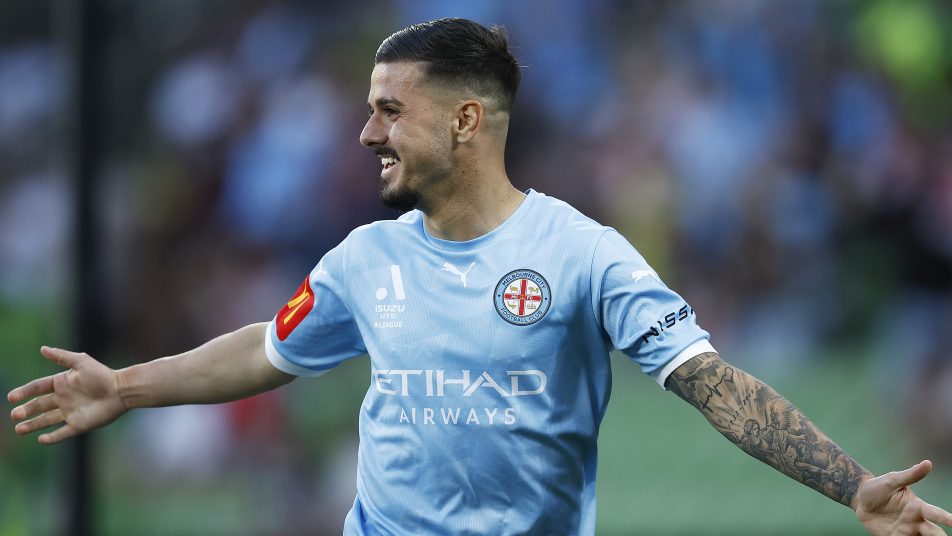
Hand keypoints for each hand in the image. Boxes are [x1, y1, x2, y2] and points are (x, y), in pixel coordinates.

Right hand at [8, 347, 128, 443]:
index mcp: (61, 383)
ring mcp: (70, 413)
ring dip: (32, 425)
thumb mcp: (81, 362)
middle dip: (26, 411)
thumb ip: (62, 356)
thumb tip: (42, 349)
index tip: (11, 398)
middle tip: (14, 415)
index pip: (37, 388)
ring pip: (46, 421)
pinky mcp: (79, 425)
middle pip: (39, 406)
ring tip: (19, 429)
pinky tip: (41, 439)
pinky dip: (52, 437)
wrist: (121, 390)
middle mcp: (63, 399)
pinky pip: (63, 433)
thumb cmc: (102, 375)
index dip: (24, 392)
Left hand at [855, 460, 951, 534]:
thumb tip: (927, 463)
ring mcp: (906, 531)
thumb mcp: (892, 480)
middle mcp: (915, 521)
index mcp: (918, 507)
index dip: (948, 519)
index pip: (937, 514)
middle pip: (934, 533)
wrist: (859, 500)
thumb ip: (910, 475)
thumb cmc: (877, 487)